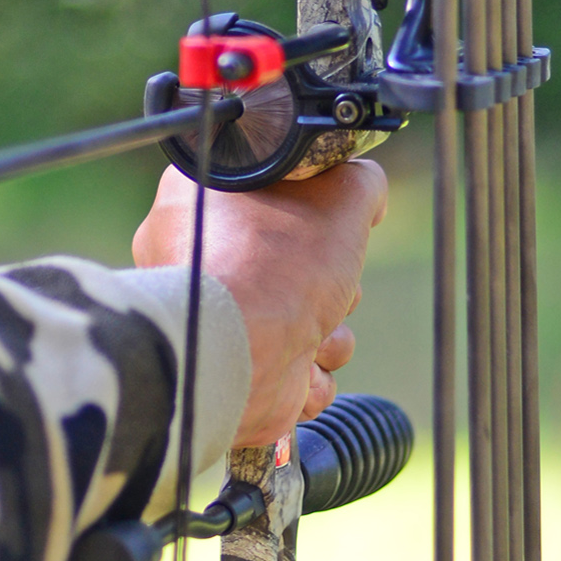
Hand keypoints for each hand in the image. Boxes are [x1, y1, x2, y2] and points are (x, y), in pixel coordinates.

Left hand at [133, 157, 388, 448]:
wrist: (243, 355)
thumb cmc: (278, 265)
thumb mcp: (338, 196)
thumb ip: (357, 183)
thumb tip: (363, 189)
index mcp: (198, 201)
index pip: (274, 200)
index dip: (315, 216)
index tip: (327, 227)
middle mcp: (197, 262)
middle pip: (296, 267)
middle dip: (331, 287)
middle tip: (325, 285)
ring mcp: (215, 322)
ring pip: (303, 326)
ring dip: (329, 337)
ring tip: (315, 335)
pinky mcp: (233, 373)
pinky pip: (292, 374)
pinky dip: (310, 378)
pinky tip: (303, 370)